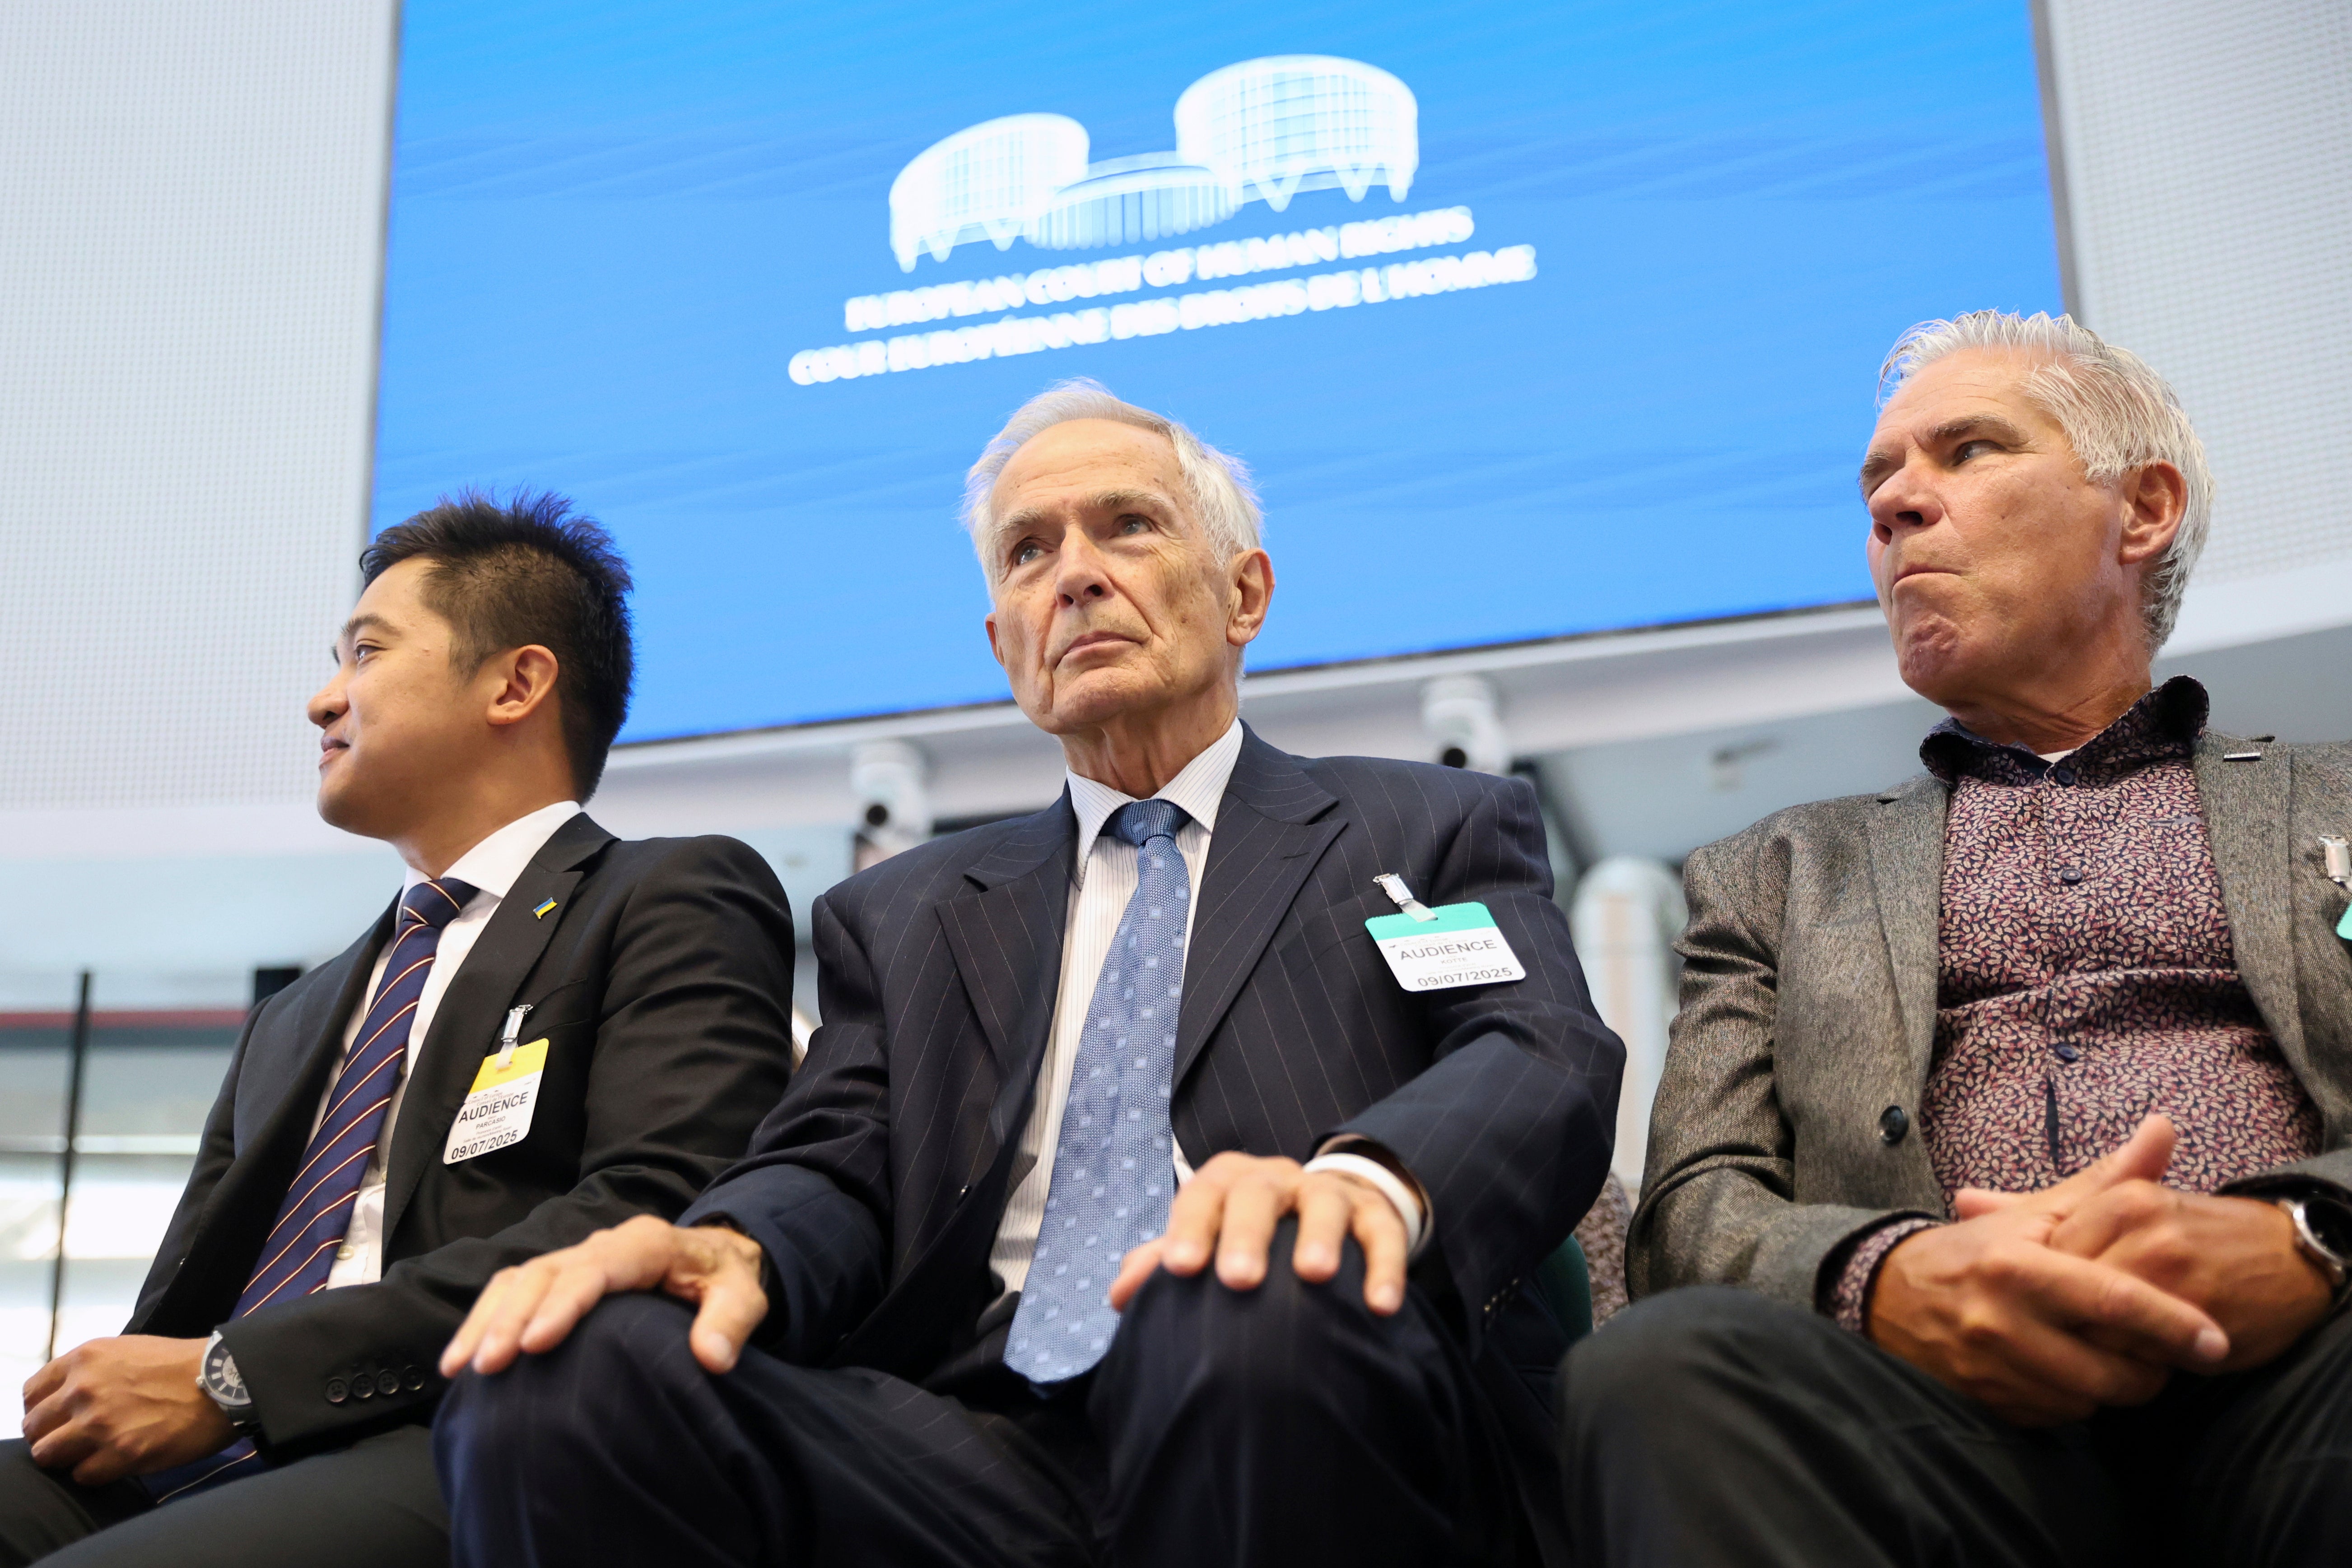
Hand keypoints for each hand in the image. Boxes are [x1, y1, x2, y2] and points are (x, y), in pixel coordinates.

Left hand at [21, 1336, 233, 1485]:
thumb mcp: (127, 1349)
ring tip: (93, 1452)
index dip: (43, 1409)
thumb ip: (90, 1371)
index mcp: (85, 1359)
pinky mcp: (120, 1454)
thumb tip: (64, 1397)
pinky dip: (96, 1472)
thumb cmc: (181, 1364)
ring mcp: (99, 1424)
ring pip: (48, 1455)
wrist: (225, 1380)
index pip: (31, 1393)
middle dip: (52, 1435)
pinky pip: (82, 1475)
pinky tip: (117, 1459)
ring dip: (68, 1457)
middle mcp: (84, 1390)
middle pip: (34, 1428)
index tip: (57, 1417)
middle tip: (76, 1439)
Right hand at [440, 1215, 768, 1378]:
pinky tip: (462, 1358)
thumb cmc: (726, 1280)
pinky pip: (514, 1288)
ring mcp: (578, 1258)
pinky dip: (485, 1318)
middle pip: (547, 1273)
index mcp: (647, 1244)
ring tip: (460, 1367)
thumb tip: (713, 1358)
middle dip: (513, 1317)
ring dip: (488, 1319)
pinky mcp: (562, 1276)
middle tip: (488, 1365)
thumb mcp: (744, 1296)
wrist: (718, 1259)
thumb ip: (731, 1322)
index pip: (597, 1269)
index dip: (563, 1304)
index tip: (534, 1345)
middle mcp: (604, 1246)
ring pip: (520, 1278)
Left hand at [1107, 1152, 1409, 1315]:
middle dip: (1247, 1233)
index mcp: (1229, 1183)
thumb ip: (1165, 1261)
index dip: (1189, 1228)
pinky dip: (1384, 1266)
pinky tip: (1381, 1306)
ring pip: (1324, 1202)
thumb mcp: (1209, 1239)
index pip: (1202, 1195)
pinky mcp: (1374, 1213)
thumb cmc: (1252, 1234)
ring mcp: (1328, 1193)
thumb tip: (1121, 1294)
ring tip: (1314, 1276)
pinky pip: (1383, 1233)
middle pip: (1258, 1193)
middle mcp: (1277, 1180)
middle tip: (1239, 1279)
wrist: (1327, 1207)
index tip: (1178, 1270)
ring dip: (1319, 1237)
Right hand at [1870, 1116, 2229, 1425]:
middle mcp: (2001, 1319)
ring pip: (2088, 1401)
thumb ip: (2106, 1182)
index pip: (2114, 1302)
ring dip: (2110, 1386)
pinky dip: (2072, 1400)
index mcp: (2018, 1265)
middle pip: (2111, 1371)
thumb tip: (2164, 1130)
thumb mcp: (2037, 1213)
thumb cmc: (1977, 1251)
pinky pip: (2056, 1417)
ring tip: (2108, 1358)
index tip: (2216, 1343)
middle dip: (2152, 1370)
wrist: (1887, 1294)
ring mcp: (1990, 1366)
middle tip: (2162, 1353)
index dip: (2172, 1325)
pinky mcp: (1985, 1400)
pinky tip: (2065, 1373)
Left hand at [2040, 1184, 2332, 1372]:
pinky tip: (2139, 1360)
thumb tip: (1962, 1200)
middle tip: (2064, 1334)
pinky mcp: (2197, 1313)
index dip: (2044, 1291)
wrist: (2281, 1255)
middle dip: (2061, 1324)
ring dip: (2096, 1349)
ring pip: (2099, 1328)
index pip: (2045, 1255)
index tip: (2047, 1303)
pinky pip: (2140, 1354)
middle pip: (2067, 1294)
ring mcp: (2171, 1268)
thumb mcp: (2116, 1210)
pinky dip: (2132, 1365)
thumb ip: (2035, 1211)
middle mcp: (2141, 1225)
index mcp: (2118, 1198)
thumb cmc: (2184, 1234)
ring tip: (2106, 1347)